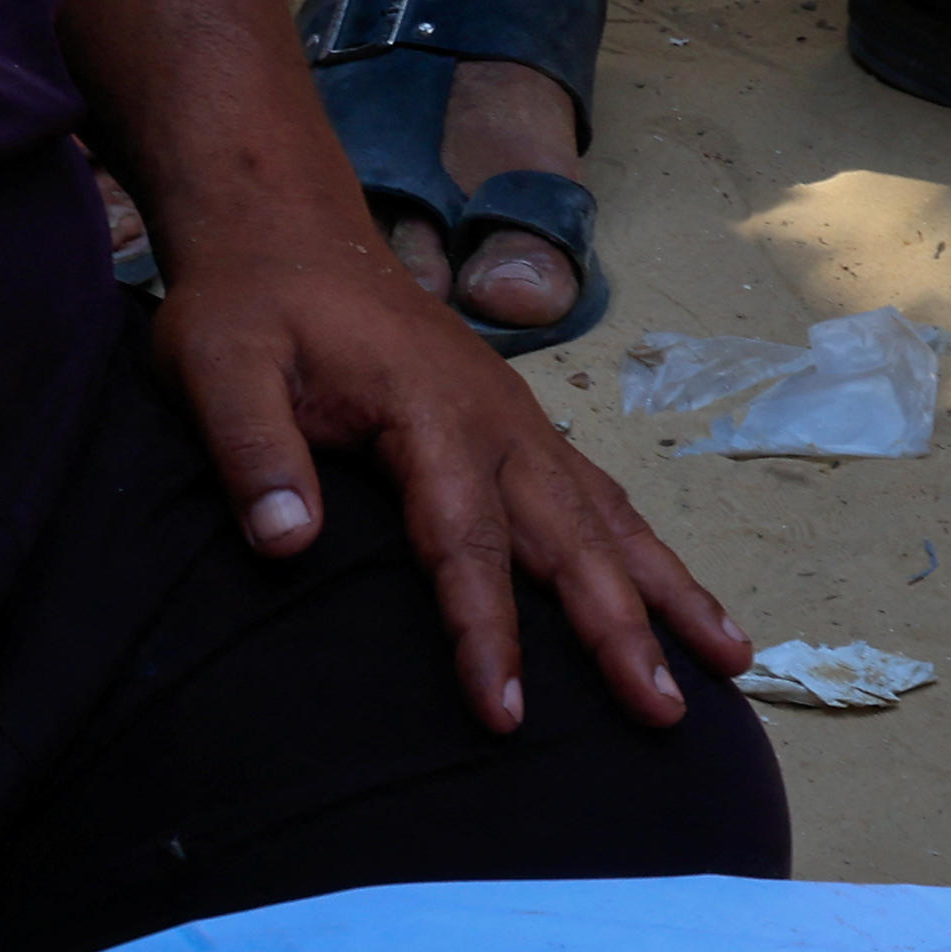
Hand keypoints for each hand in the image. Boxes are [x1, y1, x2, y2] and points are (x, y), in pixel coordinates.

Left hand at [148, 203, 746, 732]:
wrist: (289, 234)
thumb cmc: (251, 309)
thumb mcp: (219, 369)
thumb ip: (252, 451)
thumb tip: (283, 543)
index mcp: (429, 414)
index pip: (465, 542)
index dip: (487, 632)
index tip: (507, 717)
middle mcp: (497, 424)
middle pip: (573, 540)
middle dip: (624, 631)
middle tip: (665, 713)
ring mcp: (519, 425)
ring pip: (610, 520)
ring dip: (670, 593)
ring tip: (731, 660)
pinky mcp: (519, 429)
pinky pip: (599, 500)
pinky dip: (646, 554)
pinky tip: (674, 598)